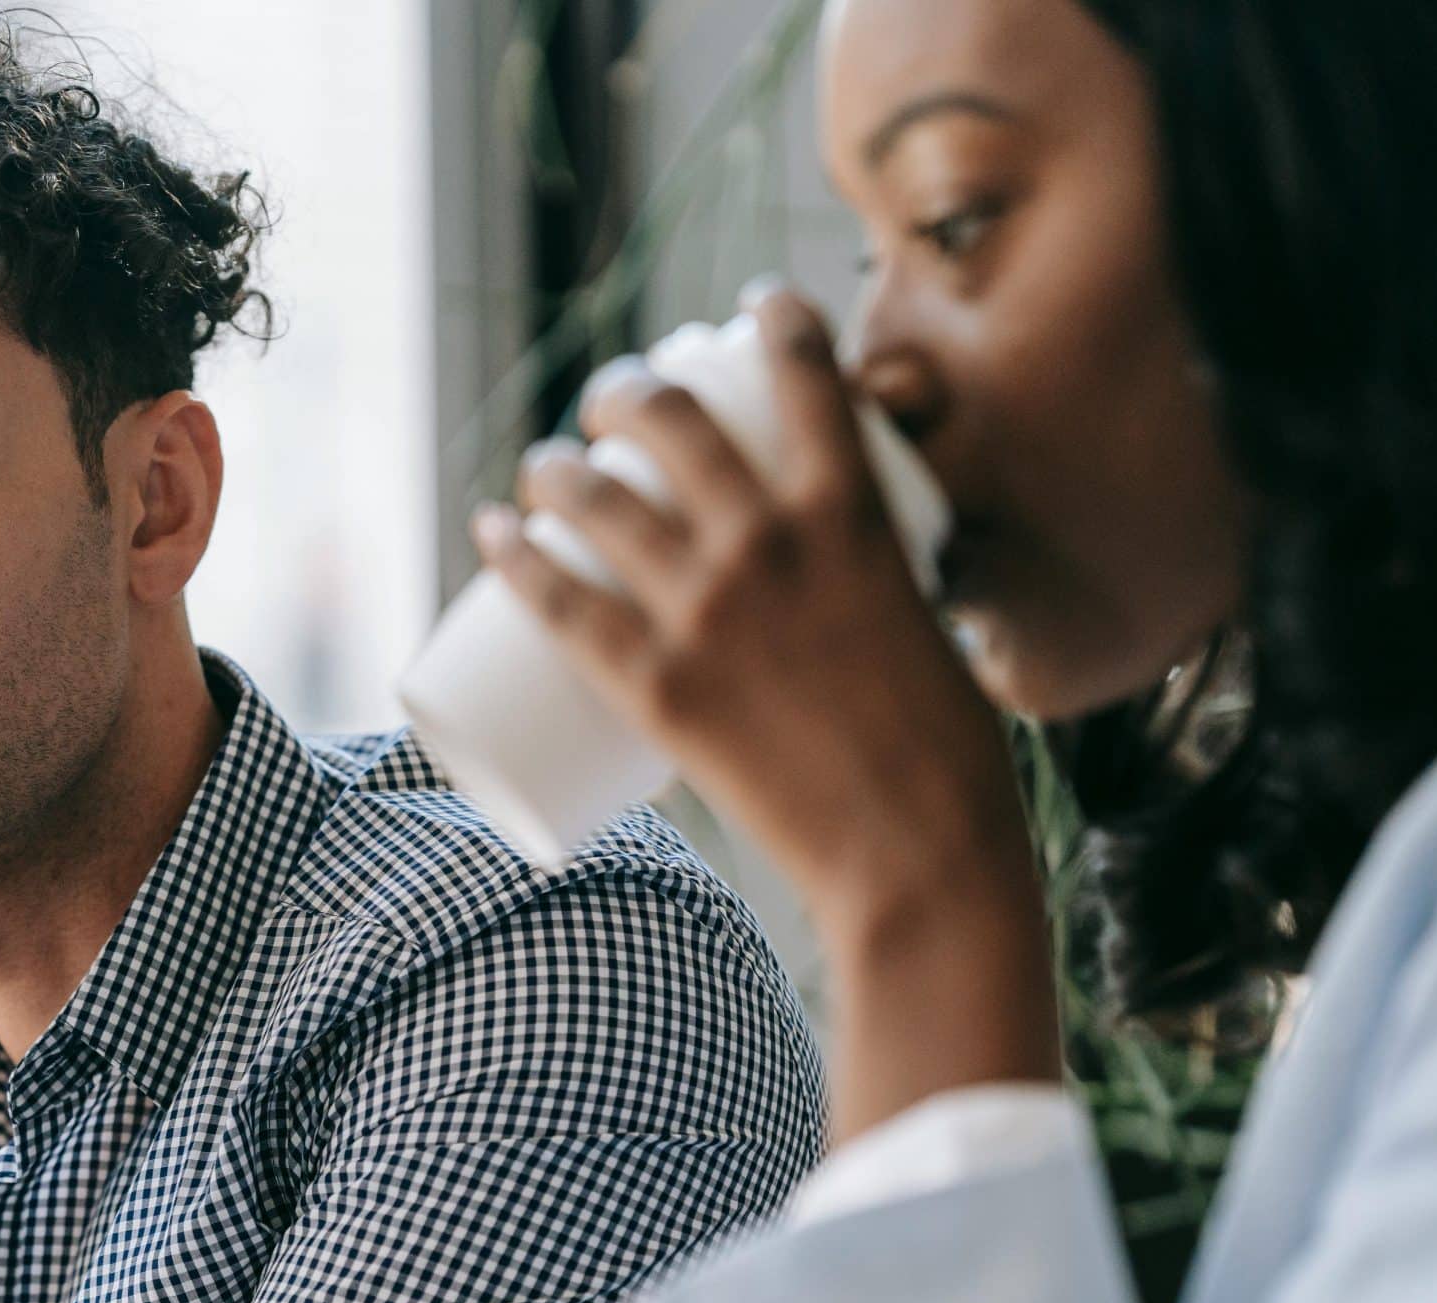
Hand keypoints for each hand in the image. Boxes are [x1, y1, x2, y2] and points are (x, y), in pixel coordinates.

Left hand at [484, 287, 1033, 941]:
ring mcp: (706, 612)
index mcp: (855, 514)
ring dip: (557, 466)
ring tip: (546, 468)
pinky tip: (491, 530)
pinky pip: (559, 603)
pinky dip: (515, 556)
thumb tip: (834, 590)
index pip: (806, 373)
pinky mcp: (657, 686)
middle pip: (669, 421)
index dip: (772, 321)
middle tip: (612, 406)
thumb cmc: (945, 758)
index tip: (744, 313)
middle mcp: (771, 541)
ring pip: (597, 500)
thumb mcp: (924, 627)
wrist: (918, 855)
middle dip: (628, 392)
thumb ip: (876, 591)